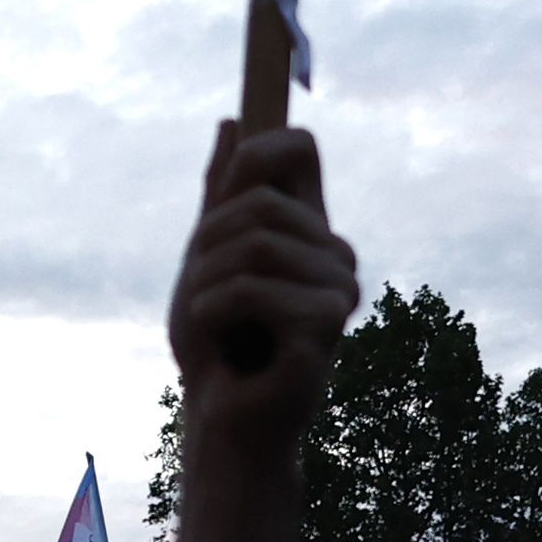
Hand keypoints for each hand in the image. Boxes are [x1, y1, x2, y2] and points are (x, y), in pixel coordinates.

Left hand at [171, 123, 355, 449]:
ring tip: (211, 324)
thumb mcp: (206, 257)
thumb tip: (230, 122)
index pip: (298, 147)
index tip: (219, 202)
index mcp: (310, 228)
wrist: (221, 419)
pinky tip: (223, 346)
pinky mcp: (326, 327)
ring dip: (204, 286)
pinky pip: (251, 290)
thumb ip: (220, 195)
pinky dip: (212, 313)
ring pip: (252, 244)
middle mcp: (334, 253)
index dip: (255, 155)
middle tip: (203, 295)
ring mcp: (338, 290)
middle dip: (205, 247)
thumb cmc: (217, 344)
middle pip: (256, 200)